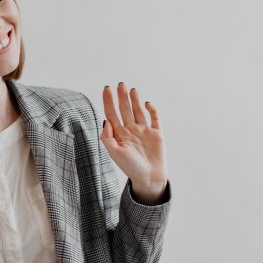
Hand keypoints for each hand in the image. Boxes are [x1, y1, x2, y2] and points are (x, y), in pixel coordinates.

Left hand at [100, 83, 167, 203]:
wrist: (149, 177)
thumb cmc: (130, 167)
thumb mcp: (114, 153)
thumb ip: (107, 137)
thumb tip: (105, 120)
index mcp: (119, 134)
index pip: (111, 113)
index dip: (108, 101)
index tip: (106, 89)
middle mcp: (130, 130)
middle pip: (124, 109)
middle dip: (122, 97)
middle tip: (120, 84)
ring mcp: (143, 130)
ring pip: (138, 111)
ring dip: (135, 100)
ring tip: (132, 89)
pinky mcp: (156, 133)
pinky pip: (154, 118)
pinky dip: (151, 110)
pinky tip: (146, 103)